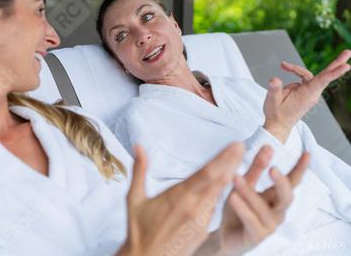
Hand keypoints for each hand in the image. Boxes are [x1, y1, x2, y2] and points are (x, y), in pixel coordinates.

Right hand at [116, 143, 243, 255]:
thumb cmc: (139, 230)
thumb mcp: (135, 198)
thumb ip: (139, 171)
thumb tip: (138, 146)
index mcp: (177, 197)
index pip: (205, 173)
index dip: (221, 159)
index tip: (233, 145)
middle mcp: (192, 207)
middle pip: (217, 181)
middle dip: (230, 162)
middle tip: (242, 146)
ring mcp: (200, 220)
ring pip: (218, 193)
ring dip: (229, 175)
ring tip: (239, 160)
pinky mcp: (203, 230)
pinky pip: (213, 207)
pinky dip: (221, 193)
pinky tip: (227, 183)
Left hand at [214, 146, 309, 255]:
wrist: (224, 235)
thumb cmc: (238, 209)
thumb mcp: (245, 184)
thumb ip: (256, 167)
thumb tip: (268, 146)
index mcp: (276, 197)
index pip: (292, 182)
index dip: (300, 169)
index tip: (307, 154)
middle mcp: (277, 211)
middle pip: (286, 197)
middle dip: (281, 183)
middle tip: (273, 169)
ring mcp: (269, 225)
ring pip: (264, 209)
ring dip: (250, 192)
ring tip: (236, 178)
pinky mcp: (256, 236)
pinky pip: (251, 221)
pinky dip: (243, 208)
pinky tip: (233, 197)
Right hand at [263, 49, 350, 141]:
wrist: (279, 125)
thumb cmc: (276, 114)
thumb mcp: (271, 101)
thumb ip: (274, 89)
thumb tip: (274, 79)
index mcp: (306, 95)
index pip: (322, 81)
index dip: (334, 73)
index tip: (347, 66)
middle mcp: (311, 93)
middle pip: (325, 76)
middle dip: (337, 64)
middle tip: (347, 52)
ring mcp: (310, 93)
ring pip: (309, 75)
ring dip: (296, 69)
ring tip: (284, 65)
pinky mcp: (307, 92)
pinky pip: (304, 78)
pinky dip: (295, 72)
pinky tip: (285, 69)